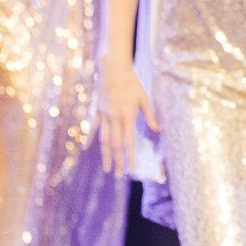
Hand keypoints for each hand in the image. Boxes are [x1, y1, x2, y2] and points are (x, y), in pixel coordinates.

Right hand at [97, 56, 157, 175]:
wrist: (113, 70)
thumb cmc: (132, 83)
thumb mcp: (144, 98)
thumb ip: (150, 115)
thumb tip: (158, 130)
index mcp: (127, 117)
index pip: (128, 142)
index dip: (129, 157)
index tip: (131, 169)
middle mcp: (114, 119)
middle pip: (115, 145)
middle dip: (117, 161)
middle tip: (118, 175)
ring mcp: (104, 116)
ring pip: (104, 140)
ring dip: (105, 155)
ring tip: (106, 168)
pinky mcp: (97, 111)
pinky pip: (93, 128)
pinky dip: (89, 139)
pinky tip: (86, 148)